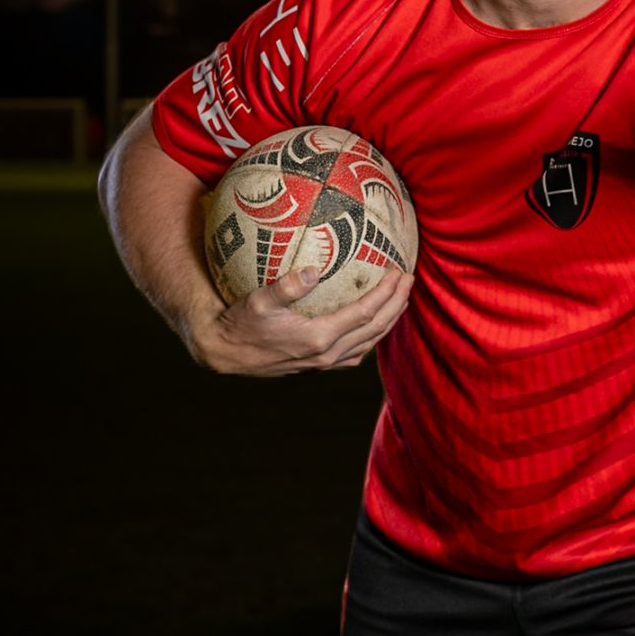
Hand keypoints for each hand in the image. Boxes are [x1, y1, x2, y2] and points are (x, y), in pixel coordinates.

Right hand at [187, 265, 414, 376]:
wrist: (224, 353)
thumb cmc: (239, 322)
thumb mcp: (258, 300)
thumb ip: (286, 286)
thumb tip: (313, 269)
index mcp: (318, 337)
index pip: (365, 313)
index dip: (387, 293)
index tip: (400, 272)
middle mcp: (326, 354)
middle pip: (375, 329)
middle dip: (396, 304)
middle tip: (410, 279)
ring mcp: (323, 363)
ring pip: (368, 343)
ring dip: (387, 321)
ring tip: (400, 300)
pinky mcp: (316, 365)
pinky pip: (354, 352)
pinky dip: (370, 336)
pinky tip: (372, 323)